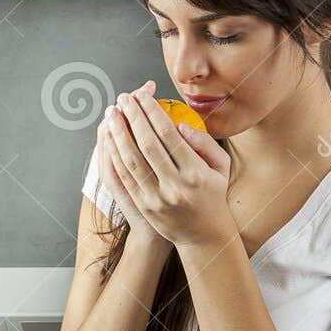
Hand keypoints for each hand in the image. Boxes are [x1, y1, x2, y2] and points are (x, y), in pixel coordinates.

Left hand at [104, 82, 235, 248]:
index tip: (143, 94)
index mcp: (196, 174)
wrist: (203, 236)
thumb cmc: (213, 194)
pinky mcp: (143, 205)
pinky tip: (109, 138)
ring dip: (118, 133)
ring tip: (111, 112)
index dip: (152, 112)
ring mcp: (156, 198)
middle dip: (132, 117)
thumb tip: (179, 125)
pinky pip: (124, 176)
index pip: (169, 135)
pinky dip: (114, 154)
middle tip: (123, 97)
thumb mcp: (221, 167)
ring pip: (131, 160)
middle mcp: (174, 186)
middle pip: (147, 144)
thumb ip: (204, 143)